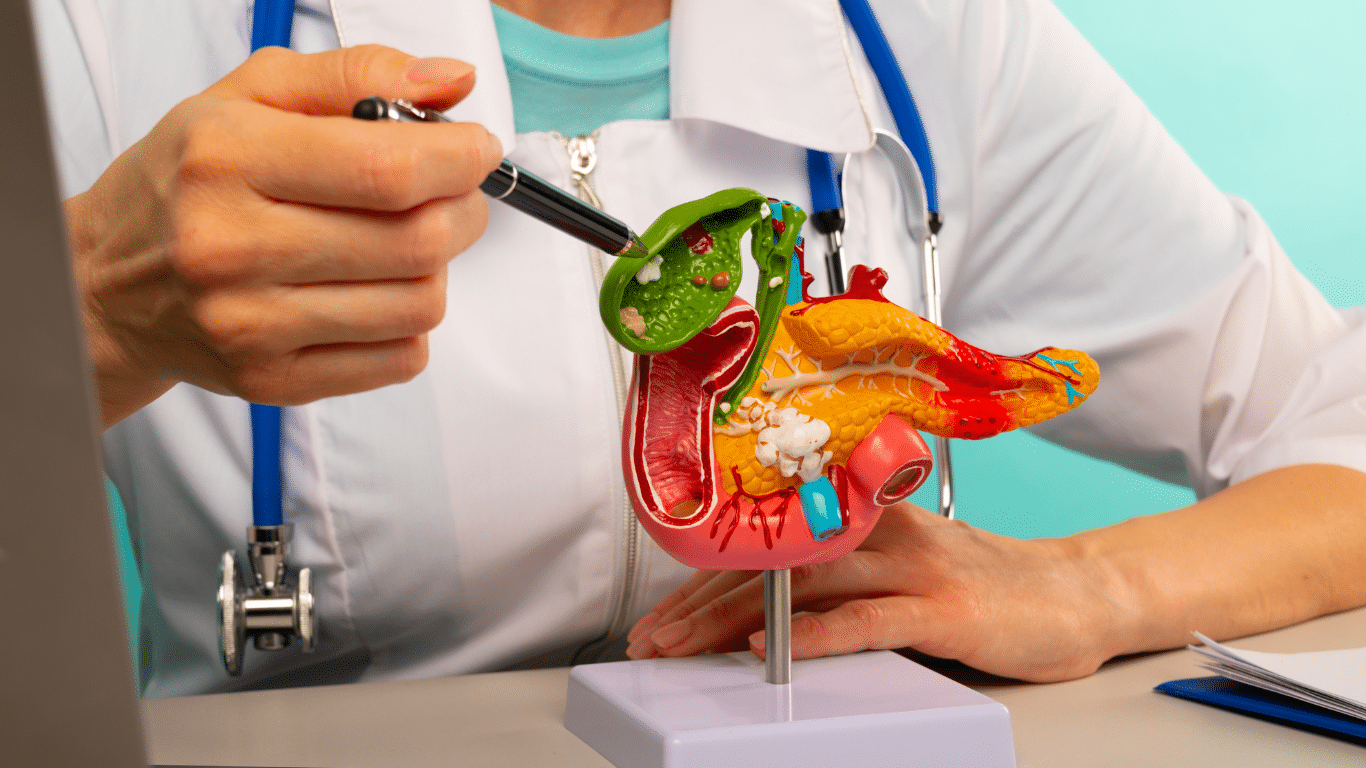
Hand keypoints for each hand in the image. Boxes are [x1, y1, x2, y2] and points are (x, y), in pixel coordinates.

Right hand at [66, 45, 503, 427]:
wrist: (110, 283)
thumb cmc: (188, 180)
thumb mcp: (252, 95)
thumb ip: (357, 75)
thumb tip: (452, 81)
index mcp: (228, 158)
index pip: (387, 168)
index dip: (459, 158)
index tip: (473, 148)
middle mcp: (231, 246)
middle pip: (416, 241)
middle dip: (462, 210)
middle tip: (451, 196)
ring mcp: (250, 324)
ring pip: (419, 305)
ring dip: (437, 269)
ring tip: (405, 243)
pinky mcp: (271, 381)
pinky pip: (399, 360)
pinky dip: (410, 324)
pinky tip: (375, 293)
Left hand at [626, 502, 1135, 681]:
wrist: (1077, 593)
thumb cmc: (986, 586)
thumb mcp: (904, 568)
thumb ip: (843, 578)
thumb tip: (765, 613)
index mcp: (866, 517)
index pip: (771, 543)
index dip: (708, 578)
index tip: (662, 613)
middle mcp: (882, 532)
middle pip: (774, 561)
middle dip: (703, 603)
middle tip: (652, 638)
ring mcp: (914, 568)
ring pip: (806, 586)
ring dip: (736, 620)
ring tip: (685, 647)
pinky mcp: (945, 609)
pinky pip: (869, 620)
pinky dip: (816, 636)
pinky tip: (773, 651)